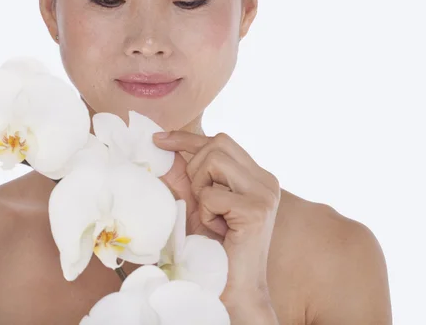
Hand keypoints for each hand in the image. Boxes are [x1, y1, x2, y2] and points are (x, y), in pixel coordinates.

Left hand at [152, 131, 280, 306]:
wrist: (234, 289)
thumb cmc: (215, 248)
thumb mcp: (197, 203)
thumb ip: (187, 175)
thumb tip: (162, 144)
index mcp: (257, 176)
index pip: (220, 141)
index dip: (188, 137)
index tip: (159, 139)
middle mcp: (266, 180)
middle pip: (217, 144)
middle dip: (195, 168)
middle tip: (199, 200)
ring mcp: (265, 194)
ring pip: (215, 161)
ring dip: (201, 189)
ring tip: (211, 216)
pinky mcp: (256, 211)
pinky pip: (212, 194)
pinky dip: (206, 213)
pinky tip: (217, 230)